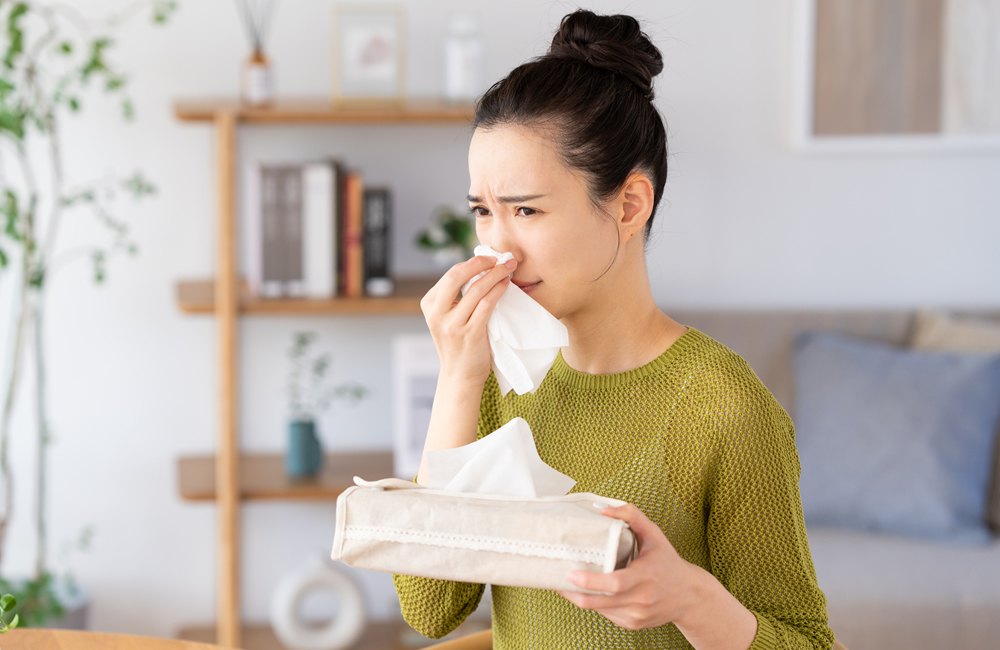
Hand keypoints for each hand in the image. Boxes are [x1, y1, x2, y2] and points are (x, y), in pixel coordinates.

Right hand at [420, 255, 515, 385]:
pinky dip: (498, 291)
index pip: (450, 275)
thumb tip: (480, 270)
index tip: (488, 257)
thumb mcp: (447, 318)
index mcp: (429, 304)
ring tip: (507, 269)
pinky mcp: (469, 334)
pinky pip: (486, 305)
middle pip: (456, 276)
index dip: (471, 263)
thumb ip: (455, 297)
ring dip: (494, 275)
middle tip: (498, 258)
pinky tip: (505, 285)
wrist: (460, 376)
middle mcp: (437, 313)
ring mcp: (452, 324)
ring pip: (475, 289)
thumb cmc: (459, 344)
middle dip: (479, 263)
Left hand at [557, 504, 695, 630]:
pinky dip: (595, 603)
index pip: (614, 584)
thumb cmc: (668, 563)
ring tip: (568, 583)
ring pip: (599, 609)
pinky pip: (606, 614)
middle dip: (573, 593)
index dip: (590, 581)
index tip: (570, 574)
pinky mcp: (632, 624)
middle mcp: (640, 599)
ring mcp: (636, 615)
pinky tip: (590, 592)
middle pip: (599, 602)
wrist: (690, 596)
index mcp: (645, 577)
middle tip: (557, 579)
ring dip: (580, 598)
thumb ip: (632, 516)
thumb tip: (603, 509)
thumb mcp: (654, 535)